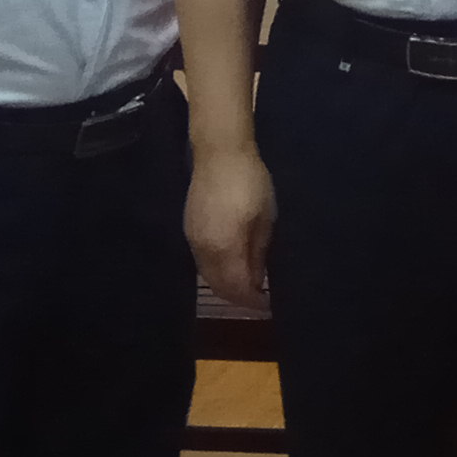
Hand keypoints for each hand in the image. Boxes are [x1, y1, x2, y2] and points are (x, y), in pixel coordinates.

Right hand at [188, 144, 274, 310]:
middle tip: (258, 298)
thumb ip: (258, 252)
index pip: (236, 287)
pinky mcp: (188, 229)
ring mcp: (192, 238)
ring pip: (208, 275)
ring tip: (248, 283)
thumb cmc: (250, 181)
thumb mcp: (264, 218)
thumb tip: (256, 279)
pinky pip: (202, 261)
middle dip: (238, 297)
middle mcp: (203, 249)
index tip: (267, 305)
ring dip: (226, 284)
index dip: (251, 301)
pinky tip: (232, 264)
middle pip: (218, 286)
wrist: (219, 151)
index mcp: (224, 247)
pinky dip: (217, 270)